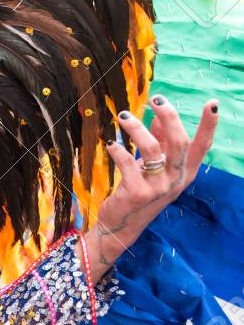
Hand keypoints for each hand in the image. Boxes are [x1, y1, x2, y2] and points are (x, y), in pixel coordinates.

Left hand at [85, 94, 219, 276]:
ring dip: (136, 128)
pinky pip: (127, 162)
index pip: (202, 146)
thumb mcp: (155, 167)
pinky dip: (117, 150)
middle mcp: (176, 180)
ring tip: (123, 116)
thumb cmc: (140, 190)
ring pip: (152, 148)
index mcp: (185, 172)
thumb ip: (159, 142)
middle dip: (169, 116)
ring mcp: (158, 188)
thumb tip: (158, 115)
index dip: (209, 125)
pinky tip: (111, 145)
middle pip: (179, 142)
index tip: (213, 103)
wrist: (121, 225)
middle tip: (156, 98)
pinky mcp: (138, 193)